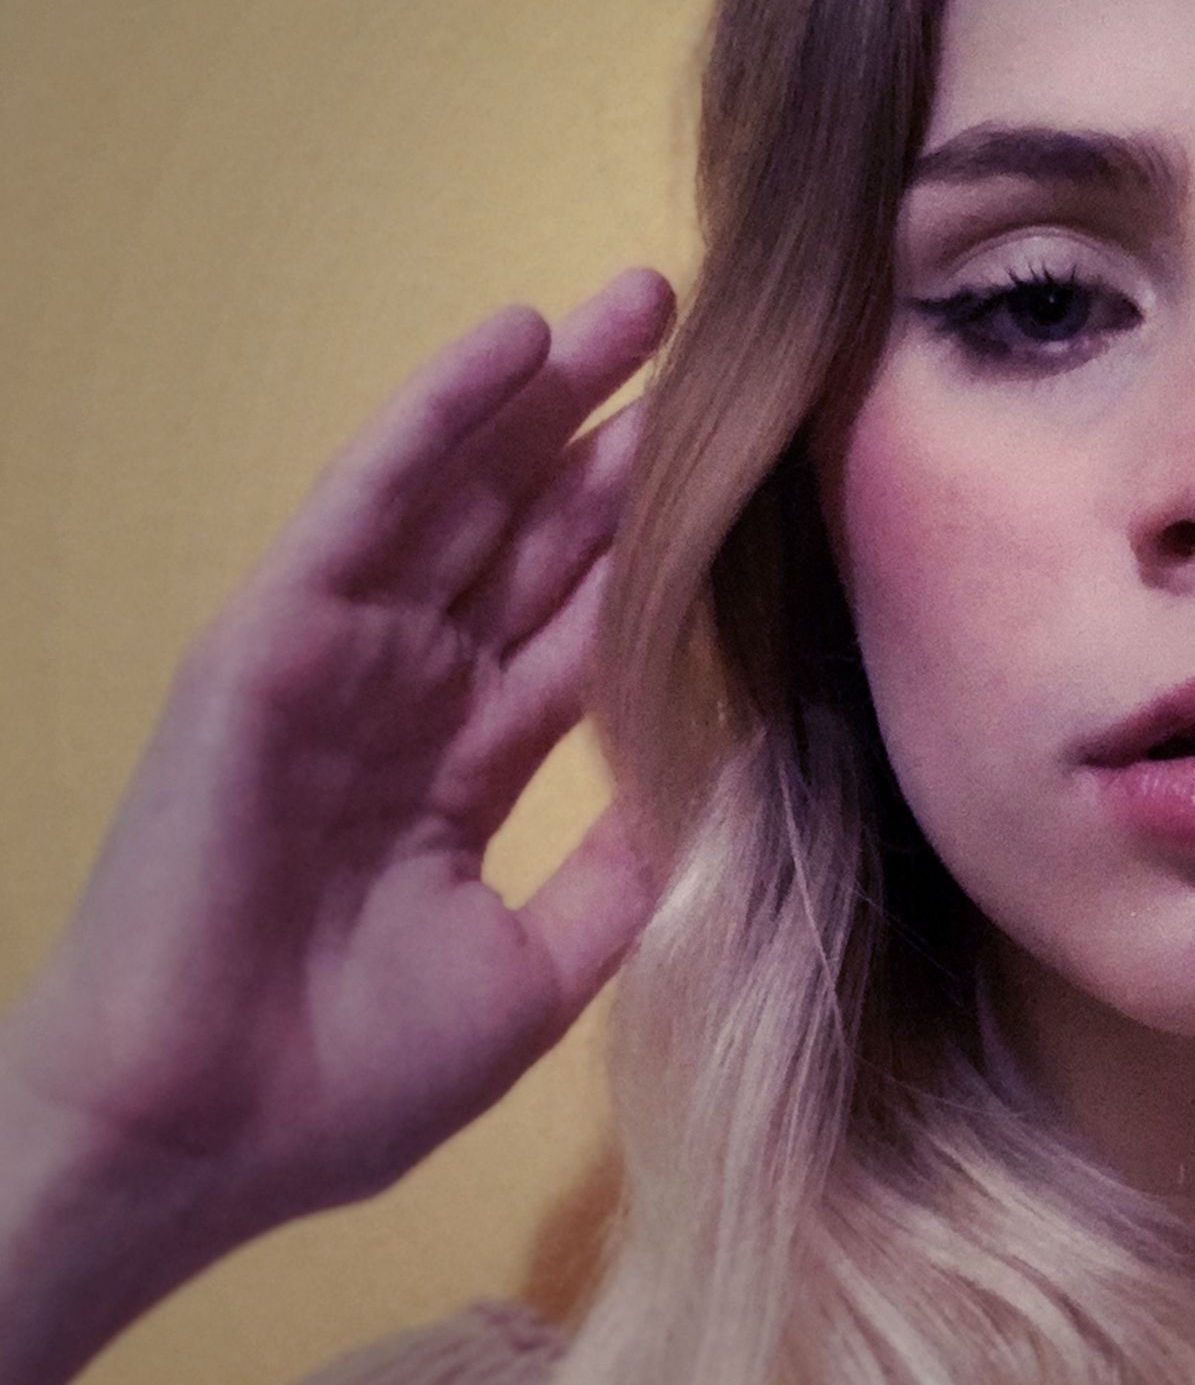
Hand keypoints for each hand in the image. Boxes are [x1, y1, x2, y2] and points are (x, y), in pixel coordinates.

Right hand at [0, 267, 673, 1232]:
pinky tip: (507, 345)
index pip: (583, 620)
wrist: (199, 1140)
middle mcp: (408, 692)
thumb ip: (615, 876)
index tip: (747, 465)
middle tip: (708, 333)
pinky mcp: (269, 646)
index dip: (659, 542)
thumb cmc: (339, 1081)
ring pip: (459, 496)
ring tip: (637, 302)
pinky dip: (432, 423)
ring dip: (541, 394)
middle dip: (614, 436)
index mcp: (463, 761)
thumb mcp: (530, 973)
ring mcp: (339, 661)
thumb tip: (713, 798)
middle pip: (533, 535)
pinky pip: (363, 512)